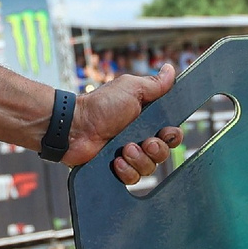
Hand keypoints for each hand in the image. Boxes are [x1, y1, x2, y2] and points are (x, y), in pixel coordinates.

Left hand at [73, 61, 183, 183]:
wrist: (75, 126)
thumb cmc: (100, 105)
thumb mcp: (131, 89)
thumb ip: (154, 84)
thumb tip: (170, 70)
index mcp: (146, 120)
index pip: (171, 134)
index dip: (172, 136)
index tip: (164, 132)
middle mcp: (139, 138)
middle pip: (162, 153)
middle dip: (156, 150)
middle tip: (145, 142)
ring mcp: (128, 155)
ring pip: (149, 168)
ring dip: (139, 159)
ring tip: (124, 149)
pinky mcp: (117, 170)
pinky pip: (132, 179)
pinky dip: (127, 171)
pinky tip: (117, 162)